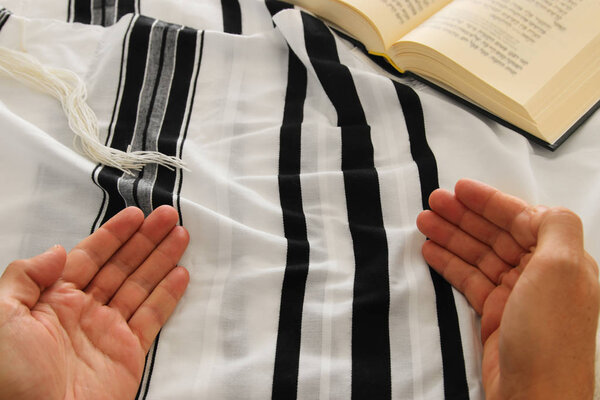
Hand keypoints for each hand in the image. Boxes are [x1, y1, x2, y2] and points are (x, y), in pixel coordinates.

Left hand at [0, 206, 189, 399]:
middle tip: (167, 215)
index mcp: (52, 300)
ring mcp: (108, 331)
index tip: (135, 214)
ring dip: (161, 259)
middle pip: (121, 265)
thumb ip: (25, 277)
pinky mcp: (128, 353)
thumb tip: (59, 251)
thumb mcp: (1, 317)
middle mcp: (83, 310)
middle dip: (145, 239)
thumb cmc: (11, 377)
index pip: (90, 256)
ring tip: (181, 235)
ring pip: (140, 285)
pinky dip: (168, 295)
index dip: (114, 234)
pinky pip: (152, 317)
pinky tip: (181, 274)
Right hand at [417, 179, 598, 399]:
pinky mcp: (495, 315)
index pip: (522, 219)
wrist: (535, 396)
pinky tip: (430, 251)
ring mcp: (516, 295)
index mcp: (560, 259)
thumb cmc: (549, 334)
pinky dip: (449, 263)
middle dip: (464, 216)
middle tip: (432, 202)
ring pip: (479, 256)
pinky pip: (469, 280)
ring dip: (451, 236)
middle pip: (496, 235)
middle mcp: (540, 274)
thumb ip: (555, 227)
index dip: (490, 201)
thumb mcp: (562, 269)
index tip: (460, 188)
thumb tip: (539, 208)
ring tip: (423, 222)